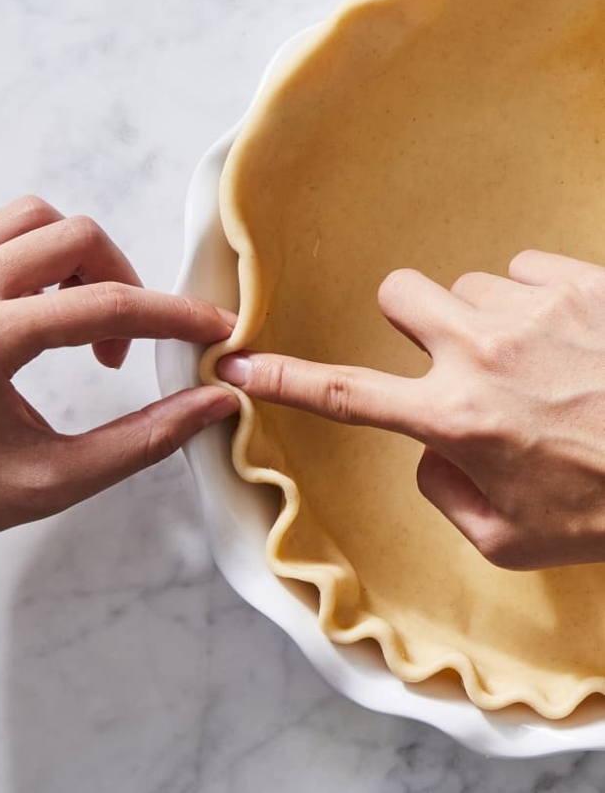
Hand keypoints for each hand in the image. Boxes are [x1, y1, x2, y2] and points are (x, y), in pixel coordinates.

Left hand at [0, 196, 236, 568]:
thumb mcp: (54, 479)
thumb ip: (144, 440)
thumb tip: (211, 401)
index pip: (107, 305)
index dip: (175, 316)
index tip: (210, 327)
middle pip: (73, 235)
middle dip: (123, 280)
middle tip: (121, 342)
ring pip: (28, 217)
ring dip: (72, 257)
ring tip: (75, 315)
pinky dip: (23, 245)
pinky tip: (29, 295)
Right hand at [218, 250, 604, 569]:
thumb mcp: (509, 537)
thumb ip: (445, 490)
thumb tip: (430, 449)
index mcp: (453, 419)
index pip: (343, 393)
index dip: (282, 378)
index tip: (237, 364)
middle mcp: (480, 352)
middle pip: (398, 293)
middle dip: (413, 319)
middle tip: (451, 354)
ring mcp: (532, 309)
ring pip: (468, 286)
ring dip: (485, 319)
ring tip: (536, 358)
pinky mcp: (581, 281)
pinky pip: (525, 269)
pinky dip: (535, 299)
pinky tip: (571, 335)